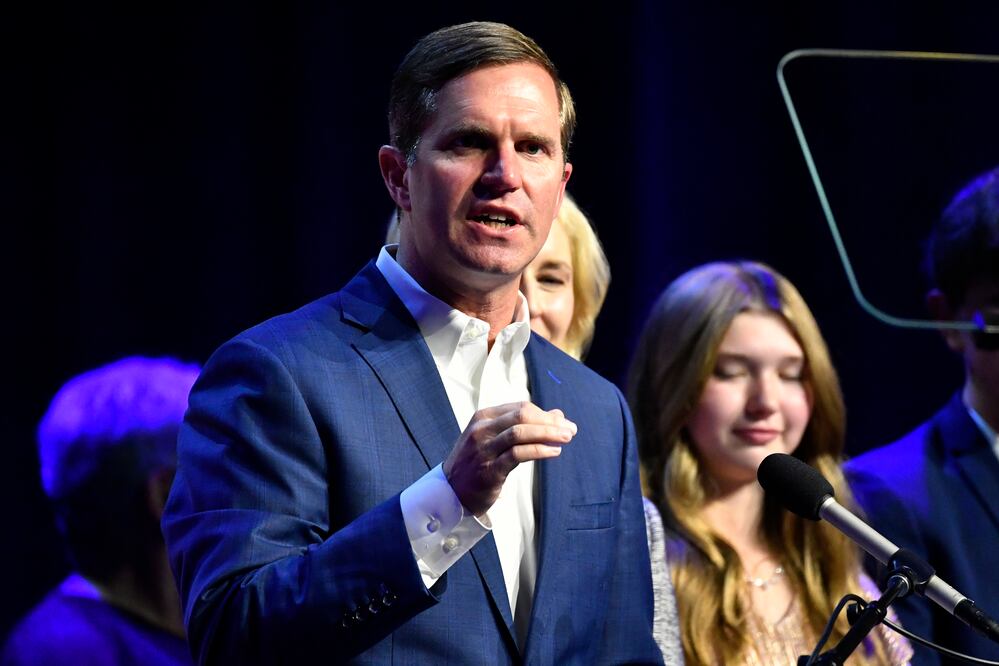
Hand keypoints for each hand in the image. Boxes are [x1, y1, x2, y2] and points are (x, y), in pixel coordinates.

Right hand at [442, 401, 575, 516]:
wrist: (450, 493)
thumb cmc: (476, 463)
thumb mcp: (494, 439)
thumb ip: (523, 427)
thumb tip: (557, 415)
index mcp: (483, 418)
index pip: (519, 408)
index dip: (544, 414)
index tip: (563, 422)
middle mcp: (481, 430)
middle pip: (521, 416)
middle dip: (550, 421)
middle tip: (570, 429)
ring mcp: (483, 450)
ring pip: (520, 433)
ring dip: (547, 433)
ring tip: (566, 438)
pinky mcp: (489, 470)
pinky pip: (518, 454)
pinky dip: (539, 450)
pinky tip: (554, 452)